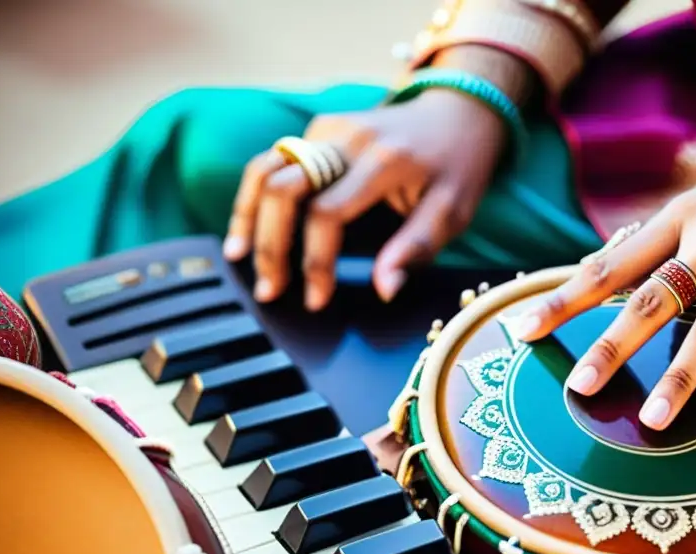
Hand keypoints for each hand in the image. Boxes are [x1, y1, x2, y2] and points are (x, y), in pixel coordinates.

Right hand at [223, 88, 506, 309]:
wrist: (458, 111)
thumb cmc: (458, 167)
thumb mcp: (454, 211)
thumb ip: (416, 248)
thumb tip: (384, 290)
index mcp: (383, 160)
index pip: (327, 213)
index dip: (315, 262)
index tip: (317, 300)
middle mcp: (346, 137)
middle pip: (284, 188)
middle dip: (270, 245)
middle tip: (269, 291)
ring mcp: (327, 128)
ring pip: (265, 168)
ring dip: (248, 217)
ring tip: (238, 258)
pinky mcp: (317, 130)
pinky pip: (273, 162)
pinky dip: (254, 196)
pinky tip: (246, 228)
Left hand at [511, 141, 695, 430]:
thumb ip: (652, 242)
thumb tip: (593, 266)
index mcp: (680, 221)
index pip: (610, 267)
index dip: (564, 299)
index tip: (522, 330)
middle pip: (653, 299)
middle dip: (614, 346)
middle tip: (579, 386)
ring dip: (680, 378)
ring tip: (653, 421)